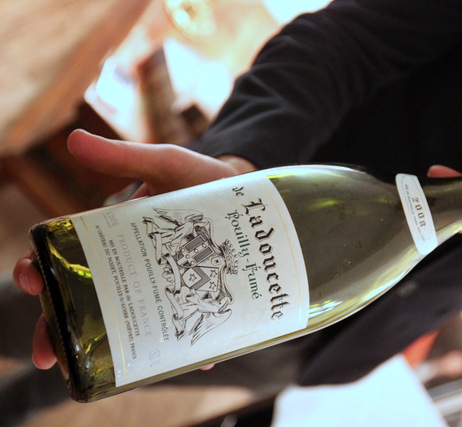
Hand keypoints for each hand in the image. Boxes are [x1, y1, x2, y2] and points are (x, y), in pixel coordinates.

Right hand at [13, 130, 256, 368]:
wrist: (251, 197)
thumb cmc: (203, 178)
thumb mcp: (167, 164)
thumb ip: (126, 157)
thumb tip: (72, 140)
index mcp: (117, 237)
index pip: (68, 258)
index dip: (42, 272)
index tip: (31, 280)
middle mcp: (136, 267)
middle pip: (88, 301)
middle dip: (61, 326)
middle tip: (49, 351)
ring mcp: (168, 286)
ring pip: (131, 323)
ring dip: (114, 348)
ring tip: (109, 368)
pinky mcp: (200, 298)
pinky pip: (187, 327)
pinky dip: (187, 346)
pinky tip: (196, 360)